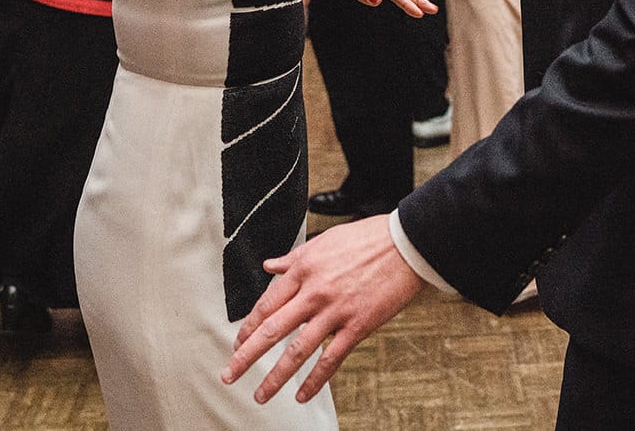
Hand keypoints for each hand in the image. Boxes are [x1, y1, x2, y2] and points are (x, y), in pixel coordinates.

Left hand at [224, 216, 423, 403]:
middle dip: (246, 356)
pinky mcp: (357, 326)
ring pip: (296, 350)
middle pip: (271, 330)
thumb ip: (293, 258)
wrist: (405, 244)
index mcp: (303, 269)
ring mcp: (335, 311)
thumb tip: (269, 266)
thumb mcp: (324, 241)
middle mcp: (313, 292)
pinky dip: (314, 380)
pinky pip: (331, 359)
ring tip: (261, 394)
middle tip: (229, 375)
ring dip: (275, 377)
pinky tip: (302, 394)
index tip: (237, 343)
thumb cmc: (367, 239)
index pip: (266, 304)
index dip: (248, 327)